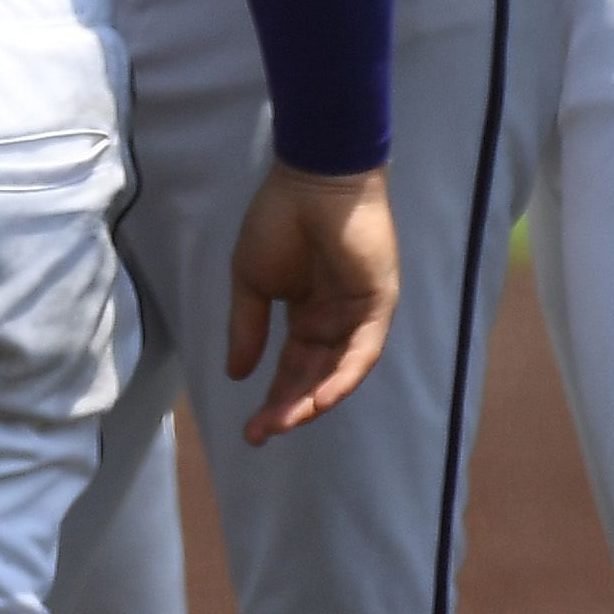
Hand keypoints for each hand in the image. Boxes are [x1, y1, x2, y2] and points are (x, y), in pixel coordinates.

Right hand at [225, 163, 398, 440]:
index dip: (273, 398)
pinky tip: (320, 399)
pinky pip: (363, 350)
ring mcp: (359, 313)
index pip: (293, 368)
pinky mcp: (377, 303)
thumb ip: (246, 328)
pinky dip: (343, 377)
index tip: (250, 429)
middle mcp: (335, 320)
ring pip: (339, 371)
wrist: (311, 179)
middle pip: (314, 376)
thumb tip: (236, 375)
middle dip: (289, 407)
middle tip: (262, 433)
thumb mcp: (251, 283)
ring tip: (285, 422)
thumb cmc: (278, 220)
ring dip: (313, 400)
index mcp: (307, 314)